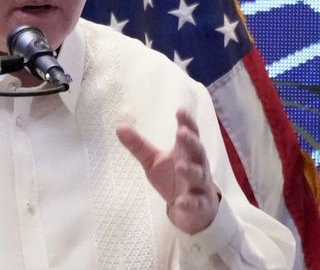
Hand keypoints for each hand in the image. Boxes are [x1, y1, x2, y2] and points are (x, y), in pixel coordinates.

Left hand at [116, 109, 219, 234]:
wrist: (190, 208)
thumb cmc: (173, 177)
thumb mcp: (153, 160)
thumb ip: (138, 145)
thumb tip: (119, 127)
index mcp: (186, 151)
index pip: (189, 134)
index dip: (187, 122)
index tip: (180, 111)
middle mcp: (197, 164)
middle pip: (197, 151)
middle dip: (191, 142)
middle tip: (182, 133)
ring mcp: (200, 185)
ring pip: (198, 176)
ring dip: (190, 170)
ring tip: (180, 166)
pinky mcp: (199, 204)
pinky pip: (196, 203)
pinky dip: (190, 203)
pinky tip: (181, 202)